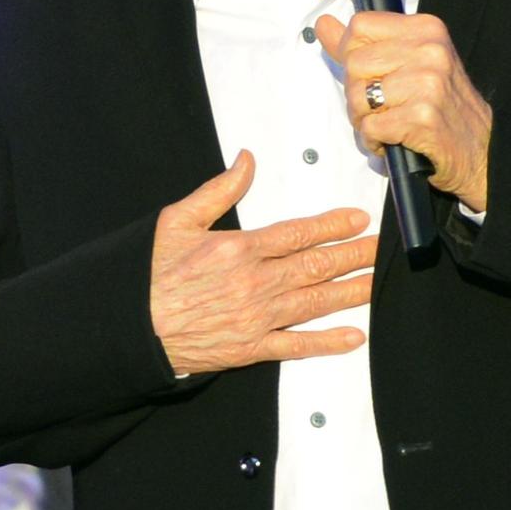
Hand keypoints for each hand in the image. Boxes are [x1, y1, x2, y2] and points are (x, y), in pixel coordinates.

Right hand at [149, 150, 377, 374]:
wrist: (129, 326)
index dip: (333, 226)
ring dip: (351, 292)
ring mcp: (256, 319)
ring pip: (315, 302)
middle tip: (380, 248)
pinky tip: (352, 336)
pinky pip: (297, 345)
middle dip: (353, 255)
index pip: (298, 234)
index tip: (357, 220)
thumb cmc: (149, 274)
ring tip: (377, 282)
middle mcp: (255, 284)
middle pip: (317, 266)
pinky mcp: (250, 349)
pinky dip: (327, 342)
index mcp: (239, 249)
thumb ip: (219, 190)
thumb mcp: (177, 220)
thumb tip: (246, 160)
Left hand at [314, 12, 492, 212]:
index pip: (361, 26)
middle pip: (354, 63)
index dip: (352, 53)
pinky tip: (394, 141)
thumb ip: (363, 44)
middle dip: (357, 92)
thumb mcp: (409, 63)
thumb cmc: (442, 108)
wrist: (481, 152)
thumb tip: (324, 24)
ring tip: (389, 124)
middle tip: (381, 107)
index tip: (369, 73)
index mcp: (427, 29)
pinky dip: (375, 141)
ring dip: (365, 120)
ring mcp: (428, 83)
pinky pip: (371, 127)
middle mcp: (431, 50)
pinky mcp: (423, 117)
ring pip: (358, 96)